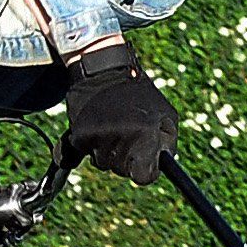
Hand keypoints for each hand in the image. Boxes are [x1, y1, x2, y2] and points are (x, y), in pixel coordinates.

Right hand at [61, 46, 177, 183]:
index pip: (144, 176)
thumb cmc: (140, 94)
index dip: (145, 171)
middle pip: (122, 171)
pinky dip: (90, 143)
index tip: (144, 163)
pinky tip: (97, 123)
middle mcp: (122, 138)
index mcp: (146, 135)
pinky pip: (85, 152)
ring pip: (103, 163)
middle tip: (127, 132)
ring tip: (113, 124)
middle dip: (126, 158)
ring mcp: (99, 137)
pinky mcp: (79, 134)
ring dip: (107, 151)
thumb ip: (167, 144)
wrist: (104, 69)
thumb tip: (160, 169)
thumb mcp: (165, 115)